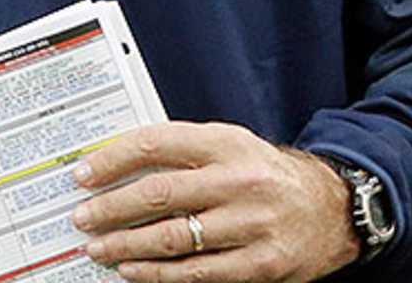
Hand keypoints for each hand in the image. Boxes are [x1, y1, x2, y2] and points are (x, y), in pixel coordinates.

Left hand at [71, 122, 359, 281]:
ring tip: (98, 247)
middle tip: (82, 217)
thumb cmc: (266, 173)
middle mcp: (237, 180)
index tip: (85, 173)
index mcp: (224, 142)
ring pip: (173, 237)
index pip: (156, 143)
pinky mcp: (260, 264)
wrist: (329, 207)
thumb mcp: (230, 144)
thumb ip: (184, 151)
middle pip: (159, 193)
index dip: (114, 159)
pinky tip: (133, 271)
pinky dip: (158, 275)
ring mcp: (249, 224)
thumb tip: (122, 165)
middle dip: (111, 207)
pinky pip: (197, 273)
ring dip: (127, 245)